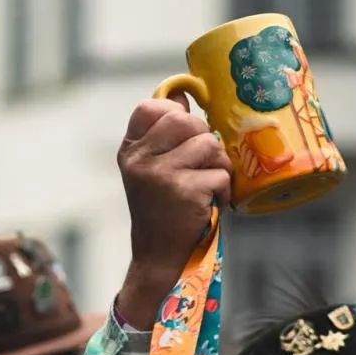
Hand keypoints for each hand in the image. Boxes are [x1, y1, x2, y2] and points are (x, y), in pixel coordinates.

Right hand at [116, 96, 231, 328]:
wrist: (158, 257)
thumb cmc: (162, 211)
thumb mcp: (151, 171)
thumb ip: (164, 137)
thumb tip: (181, 97)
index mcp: (131, 151)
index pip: (149, 108)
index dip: (173, 112)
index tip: (184, 132)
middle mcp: (140, 159)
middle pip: (185, 120)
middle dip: (203, 138)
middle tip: (203, 163)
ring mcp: (161, 174)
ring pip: (208, 144)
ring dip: (218, 165)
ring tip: (208, 185)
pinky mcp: (185, 190)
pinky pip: (221, 172)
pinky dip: (224, 189)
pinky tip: (211, 203)